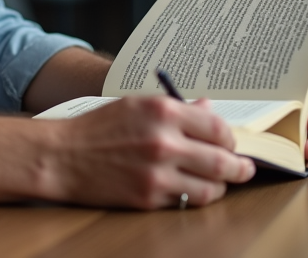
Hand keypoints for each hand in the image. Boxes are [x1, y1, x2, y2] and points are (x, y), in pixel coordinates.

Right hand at [45, 95, 255, 209]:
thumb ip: (176, 108)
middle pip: (222, 161)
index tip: (232, 143)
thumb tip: (208, 110)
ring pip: (210, 188)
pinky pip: (185, 202)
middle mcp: (163, 142)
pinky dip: (192, 197)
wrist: (63, 156)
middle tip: (244, 169)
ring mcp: (157, 174)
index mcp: (162, 111)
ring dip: (219, 187)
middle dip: (239, 168)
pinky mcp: (148, 198)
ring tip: (219, 183)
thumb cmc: (99, 127)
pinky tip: (189, 189)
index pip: (218, 127)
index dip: (230, 138)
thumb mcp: (137, 105)